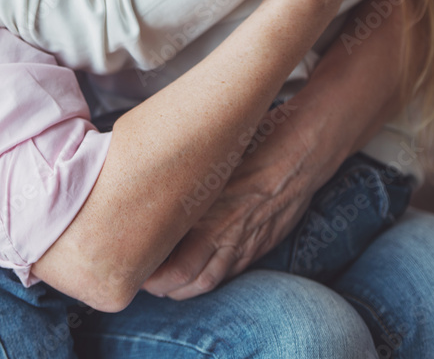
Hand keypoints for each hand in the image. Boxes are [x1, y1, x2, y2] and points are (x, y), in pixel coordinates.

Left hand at [142, 102, 318, 299]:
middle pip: (188, 280)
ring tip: (167, 282)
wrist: (299, 155)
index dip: (152, 275)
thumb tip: (152, 182)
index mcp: (208, 215)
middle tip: (145, 279)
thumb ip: (185, 180)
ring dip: (185, 288)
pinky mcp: (261, 244)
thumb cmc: (254, 146)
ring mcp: (246, 243)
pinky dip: (211, 276)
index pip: (175, 266)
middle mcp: (225, 235)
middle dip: (163, 287)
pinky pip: (232, 270)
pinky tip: (200, 269)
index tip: (134, 264)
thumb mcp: (211, 160)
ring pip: (210, 280)